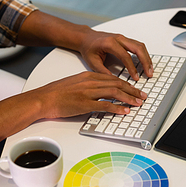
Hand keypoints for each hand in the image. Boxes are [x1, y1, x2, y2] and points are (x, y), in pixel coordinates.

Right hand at [27, 71, 147, 118]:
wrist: (43, 98)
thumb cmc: (56, 93)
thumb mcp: (74, 83)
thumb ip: (88, 86)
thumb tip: (100, 93)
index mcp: (88, 76)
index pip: (113, 78)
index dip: (126, 84)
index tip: (134, 89)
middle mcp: (90, 81)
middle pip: (117, 84)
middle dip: (132, 90)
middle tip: (142, 96)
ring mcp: (88, 92)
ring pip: (114, 92)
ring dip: (129, 98)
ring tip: (138, 103)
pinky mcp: (84, 104)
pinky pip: (105, 105)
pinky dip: (117, 108)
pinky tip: (125, 111)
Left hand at [77, 30, 153, 80]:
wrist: (86, 38)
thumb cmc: (88, 48)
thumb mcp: (92, 62)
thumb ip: (103, 72)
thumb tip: (114, 82)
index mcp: (110, 43)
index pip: (126, 56)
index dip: (132, 68)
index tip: (136, 77)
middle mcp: (118, 38)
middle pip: (138, 48)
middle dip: (145, 61)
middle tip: (149, 73)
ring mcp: (122, 38)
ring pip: (140, 46)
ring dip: (147, 58)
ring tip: (150, 70)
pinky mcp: (124, 40)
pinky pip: (138, 46)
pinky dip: (144, 54)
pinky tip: (146, 63)